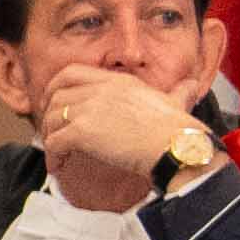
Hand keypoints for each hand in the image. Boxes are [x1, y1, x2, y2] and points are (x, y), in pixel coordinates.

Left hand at [49, 67, 211, 192]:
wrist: (177, 148)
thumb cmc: (179, 130)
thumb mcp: (175, 102)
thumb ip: (178, 92)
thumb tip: (192, 86)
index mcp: (118, 81)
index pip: (70, 72)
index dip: (54, 87)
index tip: (52, 103)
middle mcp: (100, 90)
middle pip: (56, 96)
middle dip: (47, 114)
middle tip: (50, 130)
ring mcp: (90, 109)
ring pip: (52, 119)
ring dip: (49, 136)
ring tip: (56, 152)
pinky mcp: (83, 132)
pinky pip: (54, 142)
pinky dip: (52, 155)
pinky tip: (58, 167)